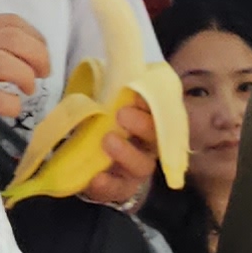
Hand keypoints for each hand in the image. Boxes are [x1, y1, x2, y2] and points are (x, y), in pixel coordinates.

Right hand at [0, 14, 52, 126]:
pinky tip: (11, 109)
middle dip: (38, 55)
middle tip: (42, 74)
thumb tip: (16, 52)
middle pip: (11, 37)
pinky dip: (11, 103)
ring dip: (26, 76)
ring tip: (27, 90)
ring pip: (3, 61)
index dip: (34, 37)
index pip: (7, 21)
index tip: (40, 56)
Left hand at [76, 88, 163, 208]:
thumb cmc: (104, 126)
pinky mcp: (121, 189)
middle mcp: (148, 146)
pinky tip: (96, 178)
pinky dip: (107, 184)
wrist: (93, 165)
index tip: (137, 91)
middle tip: (122, 114)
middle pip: (155, 137)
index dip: (151, 102)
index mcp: (148, 122)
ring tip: (108, 141)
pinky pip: (118, 190)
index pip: (158, 110)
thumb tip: (116, 62)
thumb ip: (113, 89)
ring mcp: (136, 170)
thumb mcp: (107, 105)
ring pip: (141, 165)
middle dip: (142, 125)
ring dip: (127, 153)